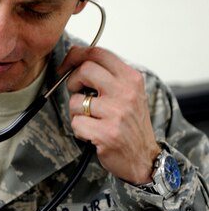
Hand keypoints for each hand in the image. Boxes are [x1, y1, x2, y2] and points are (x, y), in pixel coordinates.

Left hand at [58, 46, 160, 183]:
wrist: (144, 158)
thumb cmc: (130, 123)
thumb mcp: (128, 92)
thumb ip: (107, 75)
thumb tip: (76, 57)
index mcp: (131, 78)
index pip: (98, 53)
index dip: (76, 55)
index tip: (66, 66)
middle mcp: (126, 93)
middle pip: (85, 70)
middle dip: (73, 81)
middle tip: (78, 93)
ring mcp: (117, 113)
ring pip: (76, 101)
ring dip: (76, 112)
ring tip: (91, 120)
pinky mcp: (106, 133)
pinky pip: (76, 123)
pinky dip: (80, 130)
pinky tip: (93, 134)